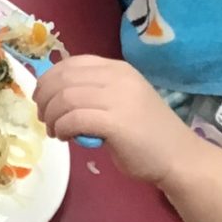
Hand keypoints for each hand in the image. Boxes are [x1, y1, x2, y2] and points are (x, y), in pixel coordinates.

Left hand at [32, 56, 203, 188]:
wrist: (179, 158)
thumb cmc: (148, 135)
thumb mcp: (122, 101)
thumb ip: (95, 93)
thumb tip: (57, 97)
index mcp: (118, 69)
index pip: (71, 63)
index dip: (49, 79)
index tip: (42, 98)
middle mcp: (118, 77)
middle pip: (64, 79)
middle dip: (45, 98)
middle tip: (43, 117)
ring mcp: (118, 98)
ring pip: (65, 98)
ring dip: (51, 116)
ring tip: (55, 131)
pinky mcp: (116, 122)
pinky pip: (74, 118)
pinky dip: (62, 127)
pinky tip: (64, 137)